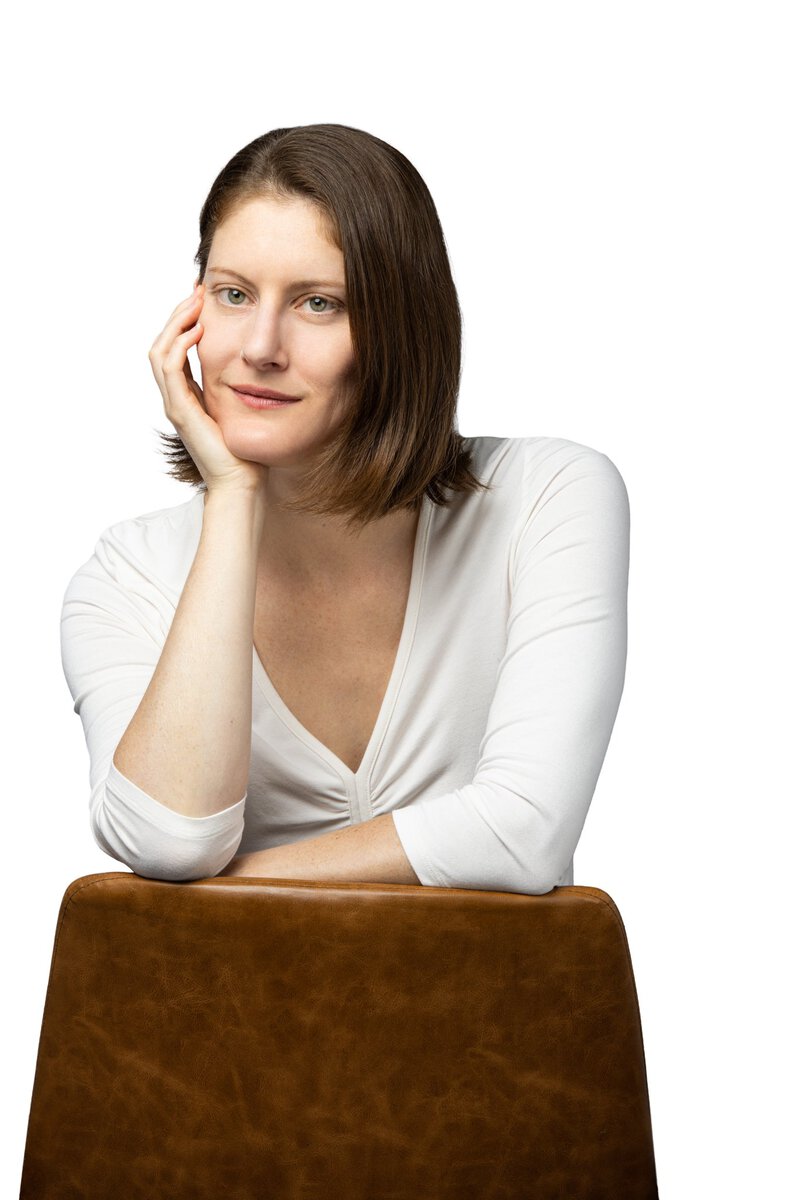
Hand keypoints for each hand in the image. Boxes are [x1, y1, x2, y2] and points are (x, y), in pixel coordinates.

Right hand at [148, 283, 269, 494]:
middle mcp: (176, 397)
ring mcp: (175, 404)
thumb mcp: (244, 408)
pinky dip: (180, 346)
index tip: (204, 297)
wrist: (241, 482)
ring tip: (195, 303)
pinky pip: (170, 370)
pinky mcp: (180, 412)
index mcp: (189, 395)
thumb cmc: (246, 451)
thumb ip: (242, 386)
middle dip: (178, 314)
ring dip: (175, 323)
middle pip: (163, 344)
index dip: (186, 321)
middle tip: (197, 290)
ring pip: (160, 352)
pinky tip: (198, 332)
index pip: (176, 348)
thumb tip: (262, 363)